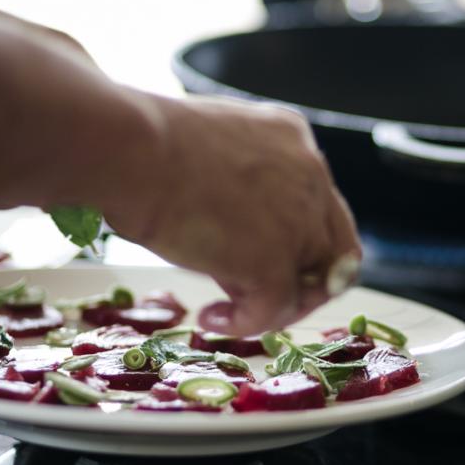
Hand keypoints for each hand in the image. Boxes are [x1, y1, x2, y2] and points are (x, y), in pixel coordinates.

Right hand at [106, 94, 361, 336]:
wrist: (130, 150)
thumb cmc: (143, 147)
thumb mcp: (211, 154)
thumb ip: (240, 186)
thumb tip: (232, 237)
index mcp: (292, 140)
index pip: (320, 204)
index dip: (294, 239)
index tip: (253, 254)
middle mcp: (310, 175)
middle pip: (334, 248)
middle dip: (299, 281)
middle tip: (254, 297)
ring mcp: (299, 220)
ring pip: (314, 285)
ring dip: (275, 306)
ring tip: (227, 309)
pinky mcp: (275, 260)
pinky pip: (275, 310)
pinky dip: (244, 324)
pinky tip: (210, 318)